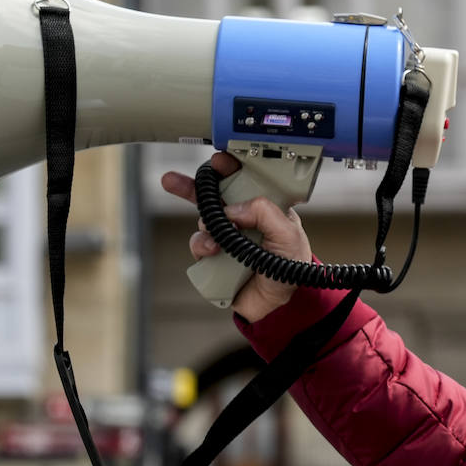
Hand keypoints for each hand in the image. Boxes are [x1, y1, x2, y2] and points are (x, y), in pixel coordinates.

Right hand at [160, 152, 313, 322]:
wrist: (279, 304)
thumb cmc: (292, 266)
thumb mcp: (289, 235)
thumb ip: (265, 214)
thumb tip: (234, 209)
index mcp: (262, 207)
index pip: (243, 180)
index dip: (228, 168)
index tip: (218, 161)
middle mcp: (241, 219)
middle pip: (213, 195)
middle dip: (194, 185)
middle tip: (173, 180)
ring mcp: (227, 238)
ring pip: (203, 221)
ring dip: (205, 225)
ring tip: (218, 240)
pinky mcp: (214, 258)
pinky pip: (199, 246)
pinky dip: (202, 246)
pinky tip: (214, 252)